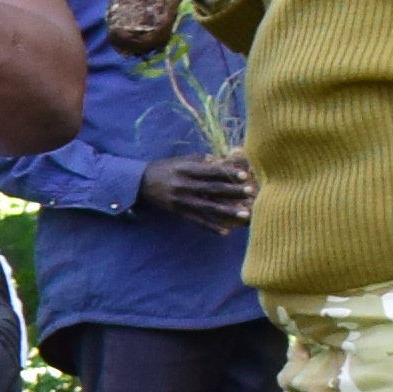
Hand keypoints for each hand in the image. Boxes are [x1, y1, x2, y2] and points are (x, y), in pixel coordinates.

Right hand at [131, 153, 256, 227]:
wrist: (141, 183)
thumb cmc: (166, 168)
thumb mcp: (182, 160)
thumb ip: (202, 161)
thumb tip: (225, 161)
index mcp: (185, 169)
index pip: (210, 172)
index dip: (227, 173)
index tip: (244, 175)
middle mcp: (183, 186)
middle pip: (211, 189)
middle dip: (232, 191)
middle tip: (251, 191)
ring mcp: (181, 201)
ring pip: (207, 208)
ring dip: (227, 212)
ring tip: (245, 214)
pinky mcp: (178, 212)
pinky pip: (197, 221)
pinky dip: (211, 227)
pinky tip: (225, 232)